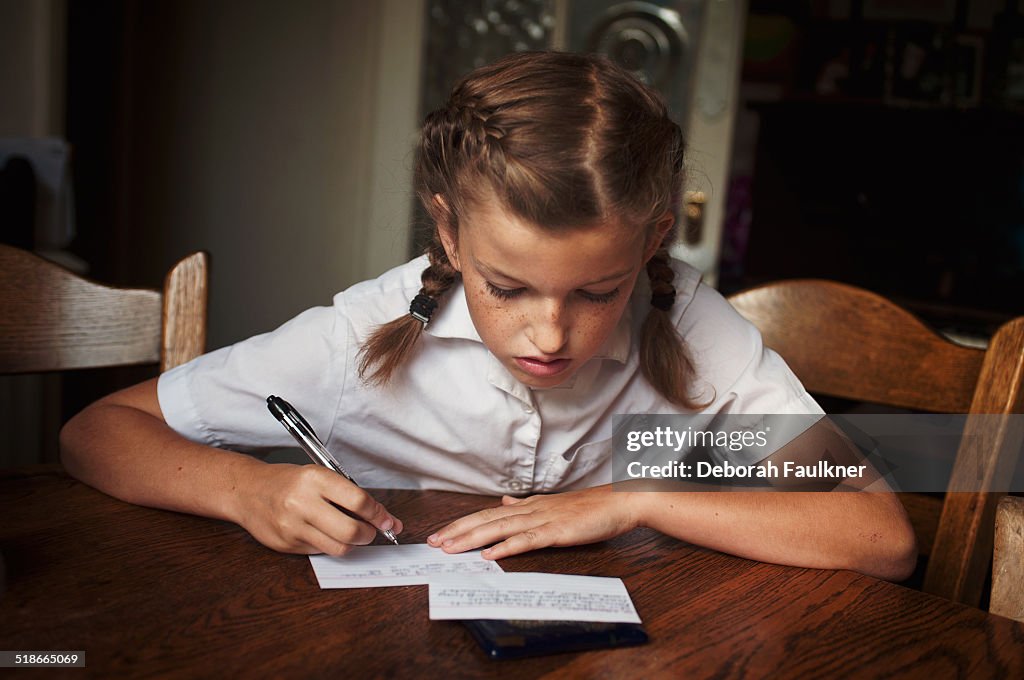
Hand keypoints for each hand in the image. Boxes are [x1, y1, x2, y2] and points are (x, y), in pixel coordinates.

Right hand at [232, 463, 401, 555]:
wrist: (248, 491)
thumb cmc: (288, 482)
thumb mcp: (319, 475)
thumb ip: (350, 495)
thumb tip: (385, 518)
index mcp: (315, 479)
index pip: (359, 501)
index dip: (379, 514)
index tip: (388, 520)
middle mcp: (303, 503)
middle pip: (351, 531)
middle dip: (370, 534)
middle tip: (372, 530)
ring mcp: (293, 527)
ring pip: (339, 548)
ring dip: (354, 544)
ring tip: (352, 533)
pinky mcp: (287, 545)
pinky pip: (322, 552)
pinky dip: (331, 545)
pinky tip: (326, 533)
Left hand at [426, 485, 637, 559]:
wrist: (621, 501)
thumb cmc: (592, 507)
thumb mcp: (554, 504)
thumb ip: (527, 506)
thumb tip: (504, 504)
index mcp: (530, 505)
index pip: (488, 514)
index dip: (463, 524)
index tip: (441, 533)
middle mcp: (531, 509)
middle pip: (486, 520)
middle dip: (457, 531)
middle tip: (432, 542)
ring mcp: (543, 519)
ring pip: (500, 529)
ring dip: (472, 538)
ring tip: (449, 548)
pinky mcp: (557, 531)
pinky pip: (527, 540)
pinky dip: (506, 547)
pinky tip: (489, 554)